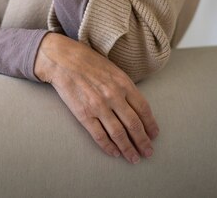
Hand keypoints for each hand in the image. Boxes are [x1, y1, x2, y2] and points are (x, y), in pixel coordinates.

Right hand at [34, 33, 158, 163]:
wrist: (63, 59)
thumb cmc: (88, 61)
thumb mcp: (112, 69)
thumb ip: (125, 86)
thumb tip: (136, 106)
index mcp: (123, 83)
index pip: (143, 109)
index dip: (150, 125)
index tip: (154, 135)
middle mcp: (114, 96)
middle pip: (134, 125)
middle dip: (143, 141)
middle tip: (148, 152)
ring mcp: (99, 106)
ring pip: (119, 134)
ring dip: (128, 149)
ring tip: (134, 158)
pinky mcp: (84, 114)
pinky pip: (100, 136)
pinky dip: (109, 147)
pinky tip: (114, 153)